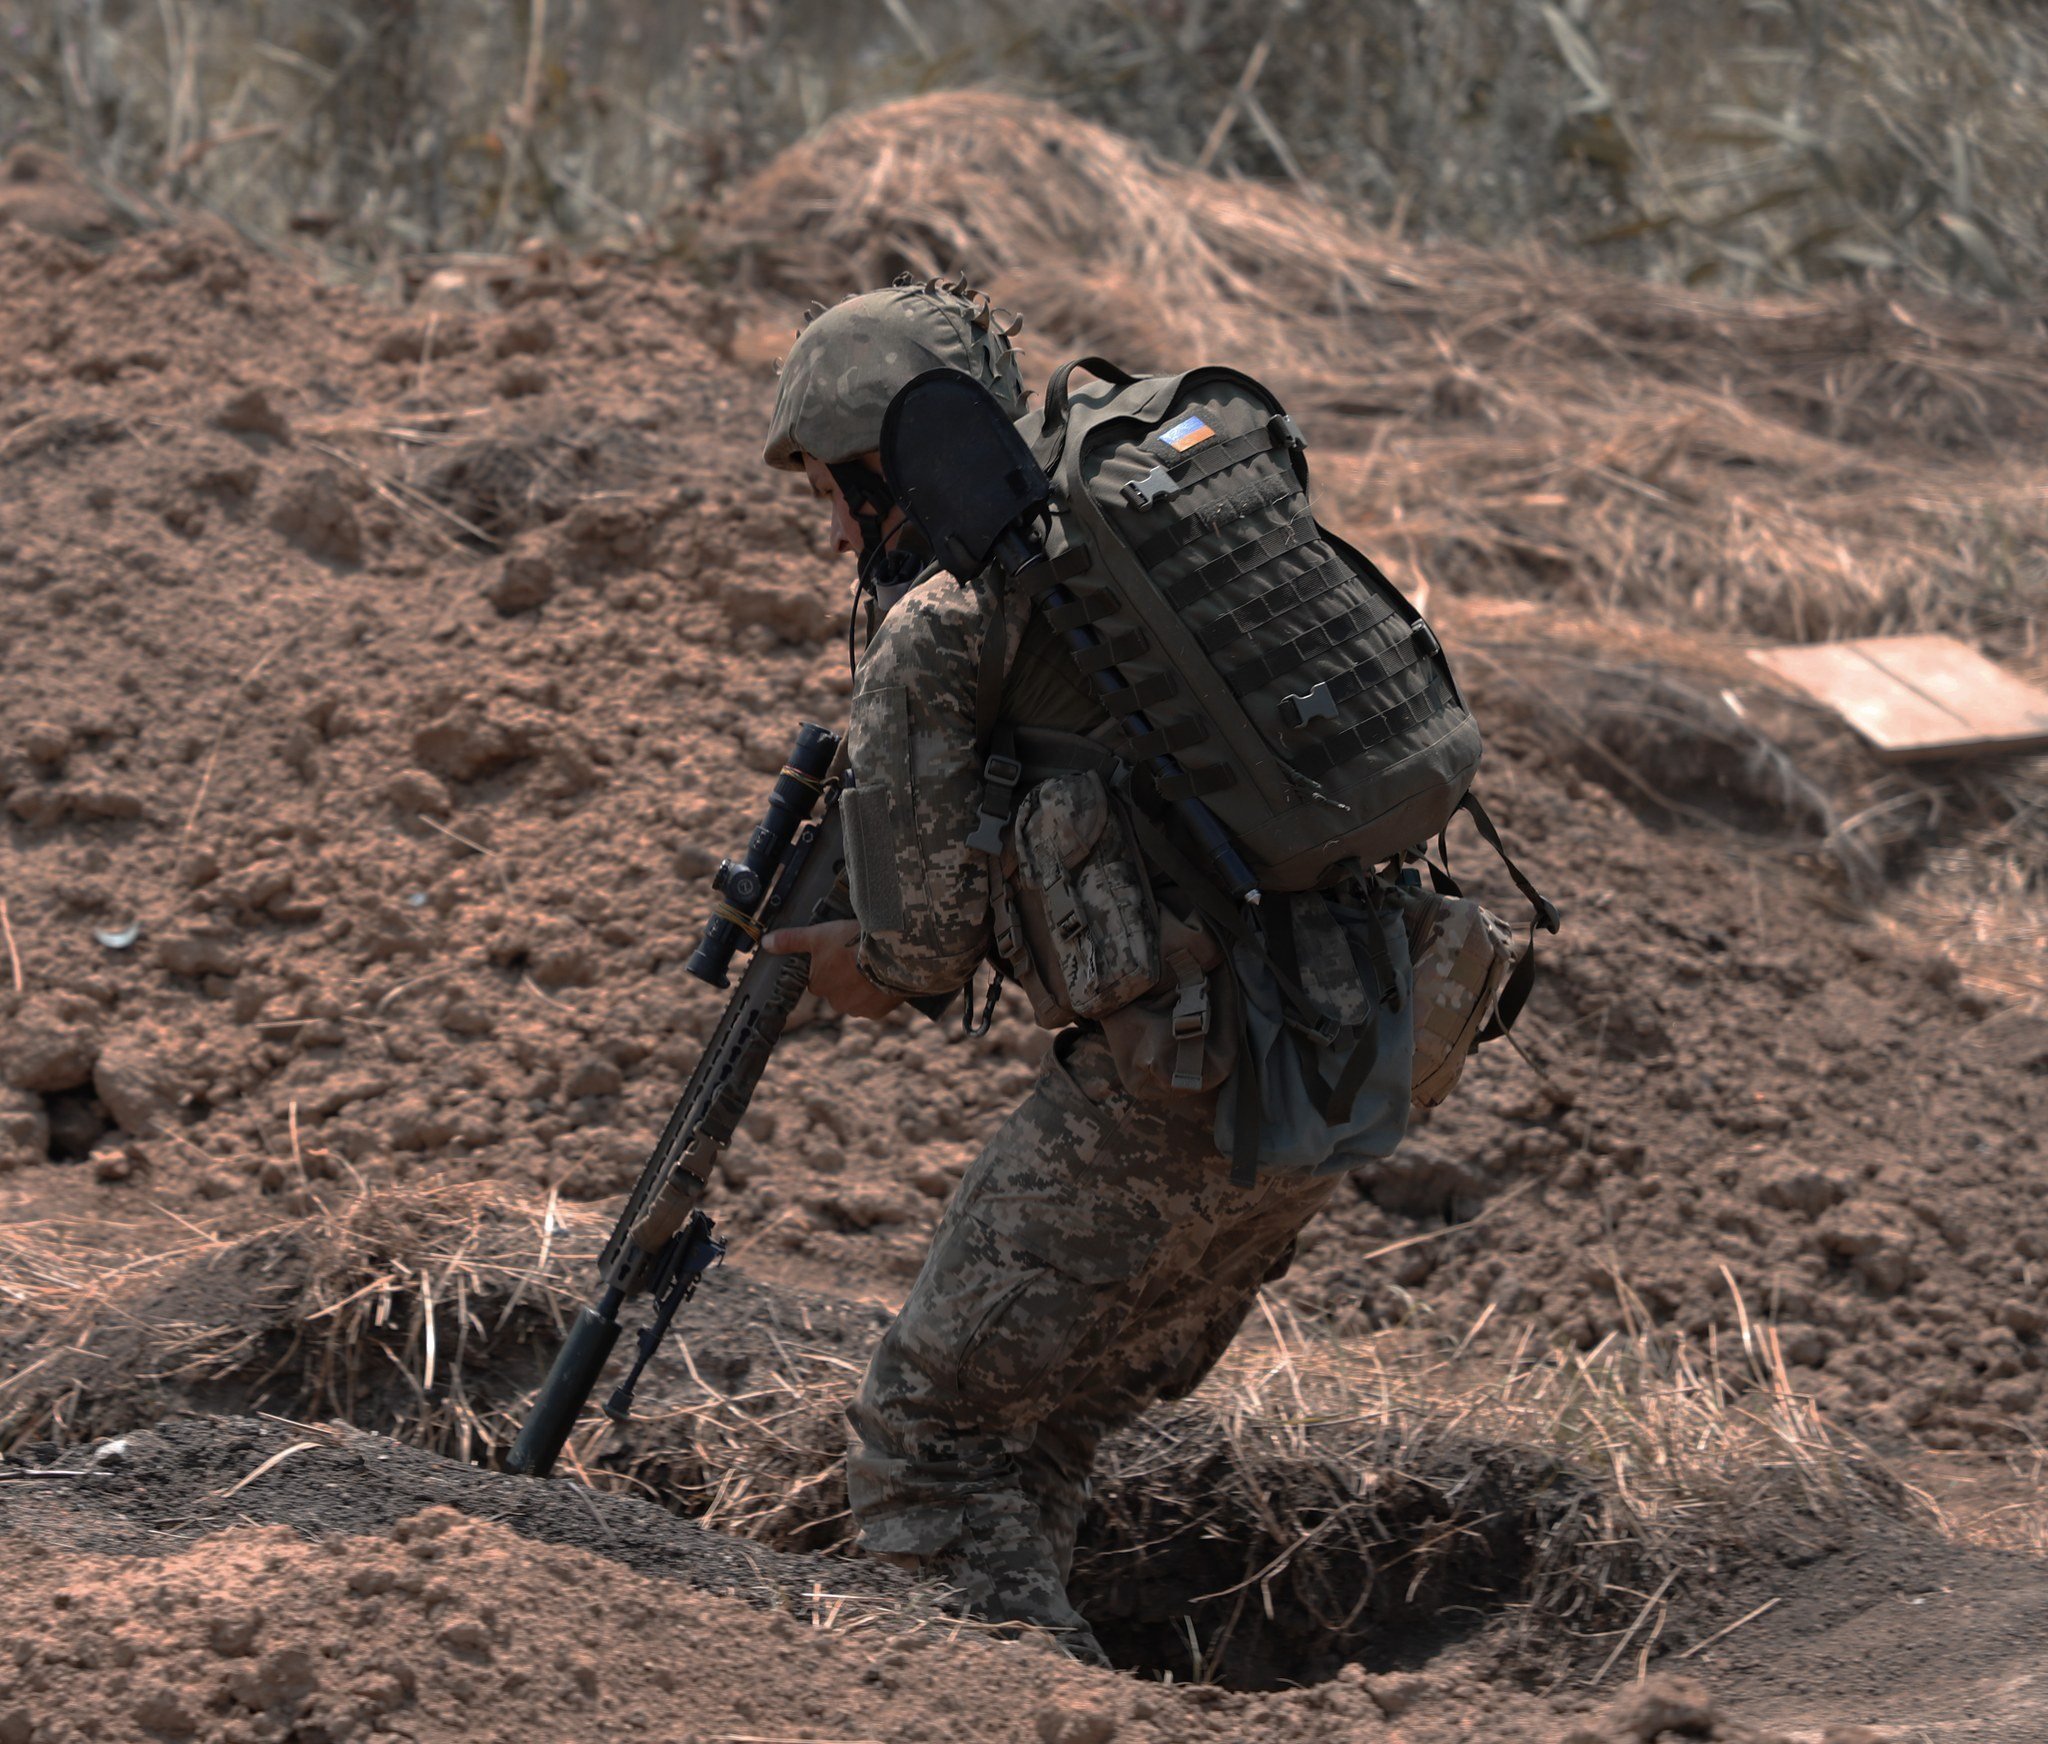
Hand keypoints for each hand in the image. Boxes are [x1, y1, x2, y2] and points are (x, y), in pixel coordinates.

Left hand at [762, 919, 904, 1020]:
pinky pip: (876, 1004)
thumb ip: (791, 940)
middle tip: (860, 958)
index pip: (820, 979)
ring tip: (876, 966)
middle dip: (848, 978)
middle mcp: (835, 1002)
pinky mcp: (877, 1012)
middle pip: (839, 991)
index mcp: (819, 985)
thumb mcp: (819, 934)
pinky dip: (879, 994)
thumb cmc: (852, 942)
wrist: (892, 953)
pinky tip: (885, 977)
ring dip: (864, 987)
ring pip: (857, 998)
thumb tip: (765, 943)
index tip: (843, 954)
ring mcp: (857, 1009)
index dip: (831, 966)